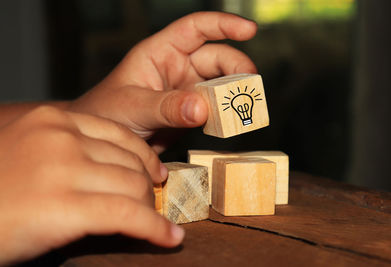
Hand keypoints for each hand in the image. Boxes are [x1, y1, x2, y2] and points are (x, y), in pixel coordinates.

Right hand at [0, 106, 183, 264]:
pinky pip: (129, 215)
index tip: (154, 174)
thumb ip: (60, 148)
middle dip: (146, 187)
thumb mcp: (22, 150)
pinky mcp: (65, 207)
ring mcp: (63, 169)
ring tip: (154, 223)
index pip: (118, 135)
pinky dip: (154, 229)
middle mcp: (60, 137)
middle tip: (151, 203)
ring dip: (149, 209)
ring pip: (133, 186)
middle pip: (129, 161)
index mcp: (51, 120)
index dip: (143, 158)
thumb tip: (102, 163)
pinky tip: (169, 238)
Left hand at [69, 12, 257, 151]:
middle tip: (249, 87)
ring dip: (234, 94)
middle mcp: (177, 68)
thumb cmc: (105, 114)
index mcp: (160, 52)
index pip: (195, 28)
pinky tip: (231, 124)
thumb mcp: (132, 106)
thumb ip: (165, 107)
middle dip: (236, 69)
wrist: (105, 145)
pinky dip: (226, 116)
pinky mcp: (191, 115)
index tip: (249, 31)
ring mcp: (186, 92)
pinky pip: (215, 111)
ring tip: (245, 107)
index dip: (223, 25)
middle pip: (216, 59)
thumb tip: (201, 109)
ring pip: (219, 86)